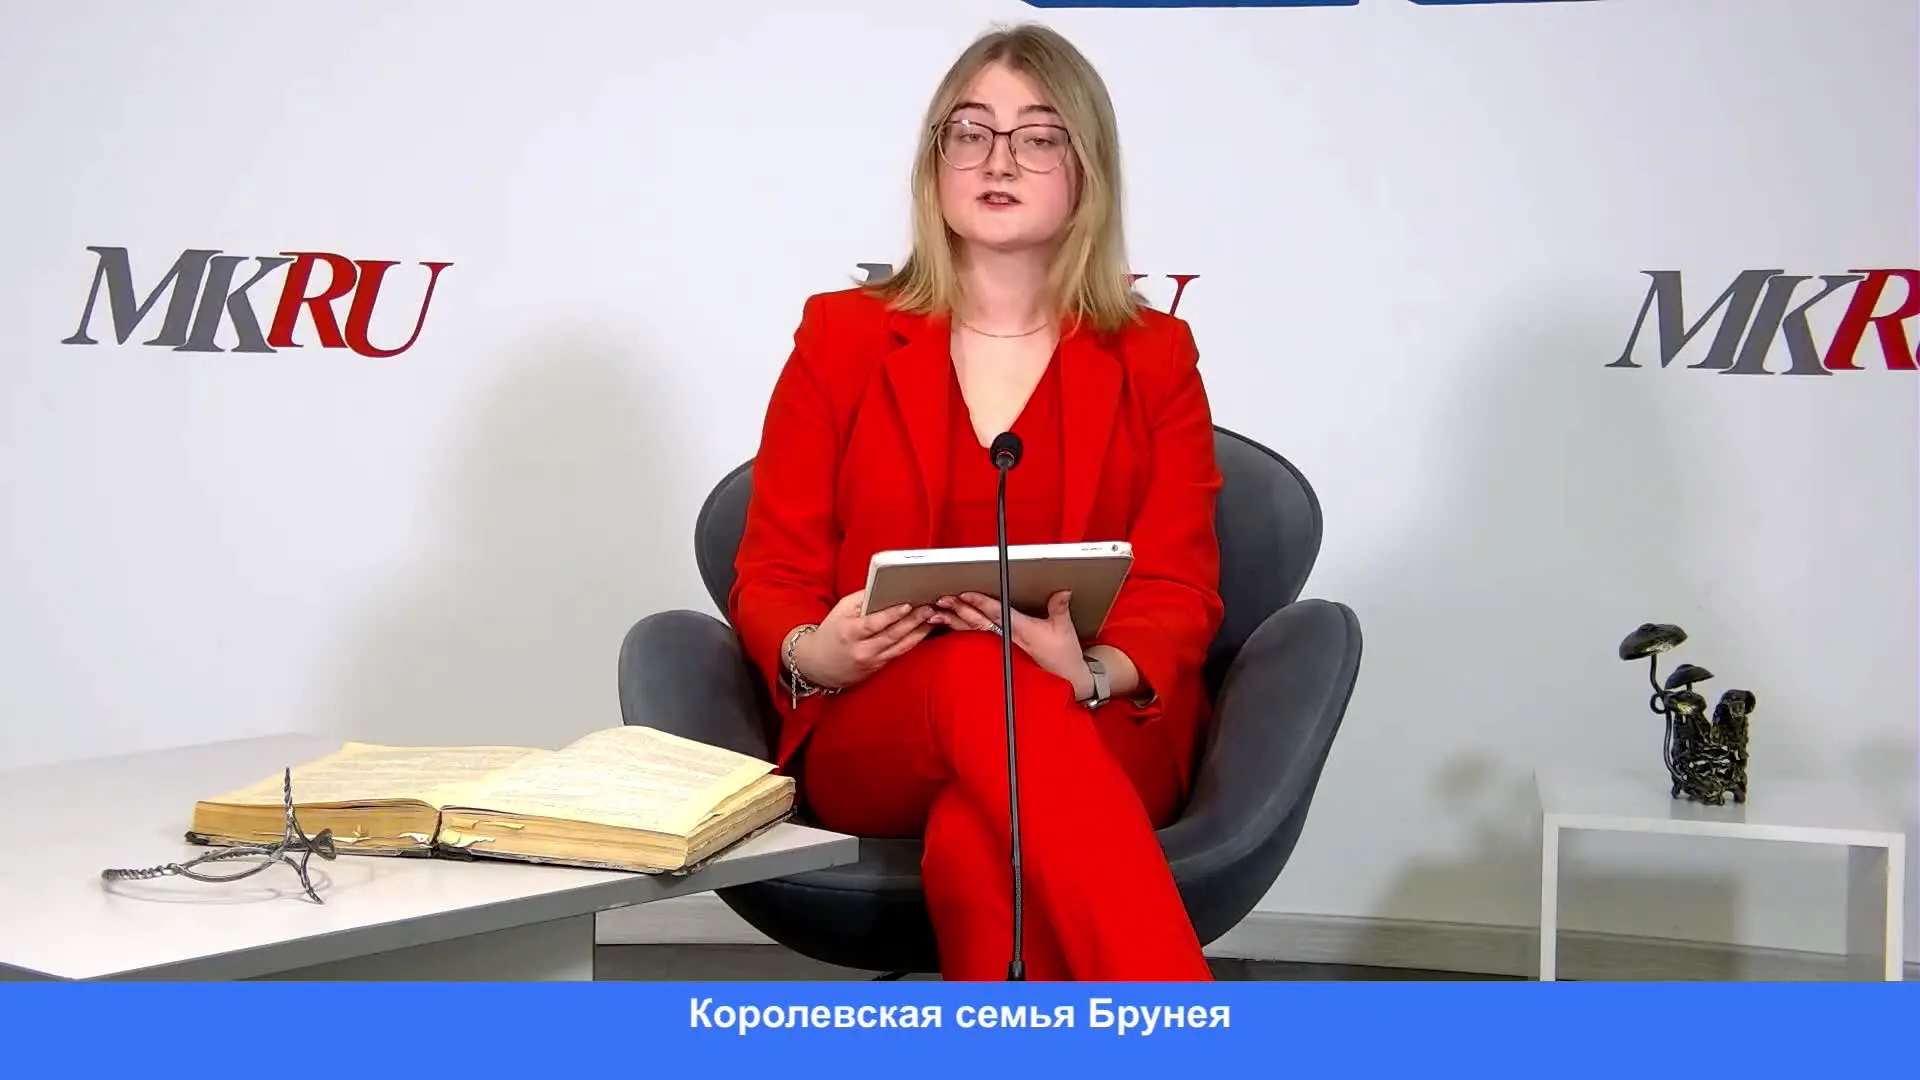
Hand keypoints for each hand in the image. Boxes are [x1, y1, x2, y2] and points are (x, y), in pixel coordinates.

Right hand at [791, 590, 936, 690]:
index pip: (873, 624)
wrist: (819, 664)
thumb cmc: (831, 632)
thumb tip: (887, 587)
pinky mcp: (879, 667)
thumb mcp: (840, 610)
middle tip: (929, 608)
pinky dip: (914, 641)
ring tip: (933, 618)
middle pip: (891, 635)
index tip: (907, 605)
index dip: (891, 615)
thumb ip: (863, 599)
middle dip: (913, 621)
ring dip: (919, 632)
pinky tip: (925, 631)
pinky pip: (899, 653)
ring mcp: (872, 661)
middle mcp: (861, 650)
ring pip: (900, 647)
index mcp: (848, 632)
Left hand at [933, 590, 1091, 698]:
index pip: (996, 613)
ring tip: (935, 615)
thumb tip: (1063, 591)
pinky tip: (946, 629)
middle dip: (959, 610)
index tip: (964, 594)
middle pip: (978, 622)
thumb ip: (1059, 608)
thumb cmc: (1063, 656)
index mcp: (1021, 630)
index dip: (979, 603)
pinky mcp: (999, 655)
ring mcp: (1001, 649)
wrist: (1064, 681)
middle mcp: (1007, 640)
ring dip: (954, 623)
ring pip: (973, 633)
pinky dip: (960, 635)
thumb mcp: (1064, 629)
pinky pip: (976, 643)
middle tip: (941, 600)